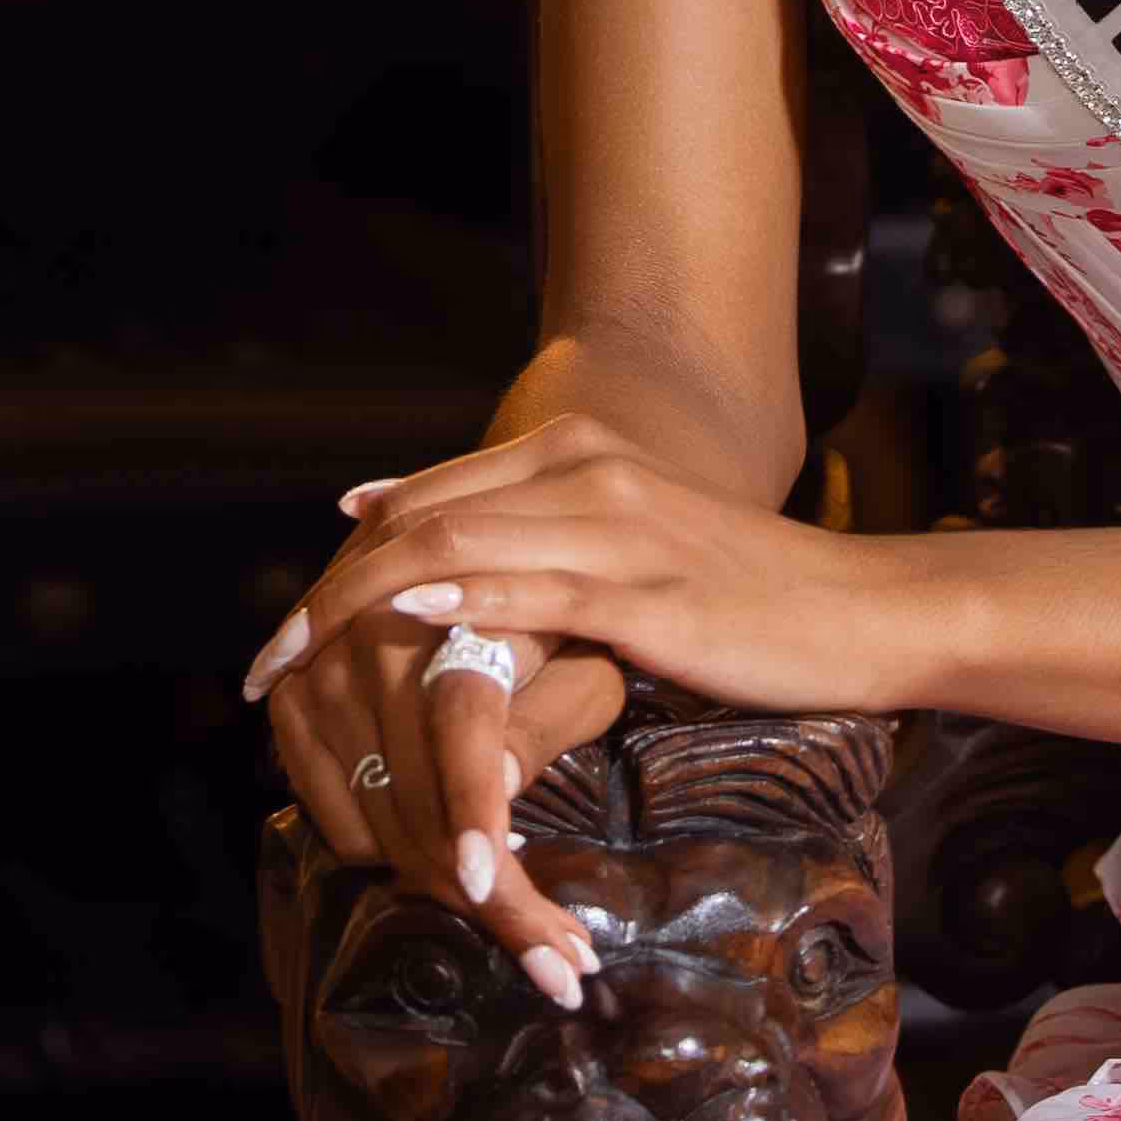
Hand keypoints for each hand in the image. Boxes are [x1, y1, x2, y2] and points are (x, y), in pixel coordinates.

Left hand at [245, 416, 945, 996]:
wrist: (858, 612)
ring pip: (453, 547)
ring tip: (292, 665)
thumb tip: (431, 566)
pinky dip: (454, 604)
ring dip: (355, 608)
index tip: (285, 623)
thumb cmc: (747, 601)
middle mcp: (585, 470)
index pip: (426, 497)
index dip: (343, 557)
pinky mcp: (647, 592)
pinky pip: (531, 590)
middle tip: (262, 662)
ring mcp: (616, 525)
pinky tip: (401, 624)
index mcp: (577, 455)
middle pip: (420, 518)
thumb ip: (541, 553)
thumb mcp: (632, 558)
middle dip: (326, 593)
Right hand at [255, 528, 628, 1002]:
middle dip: (493, 901)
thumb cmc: (550, 627)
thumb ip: (547, 721)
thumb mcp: (580, 666)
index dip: (476, 817)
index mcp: (455, 619)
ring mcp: (321, 675)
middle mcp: (372, 640)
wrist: (455, 566)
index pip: (461, 735)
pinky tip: (448, 853)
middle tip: (565, 964)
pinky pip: (336, 826)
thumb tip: (496, 794)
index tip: (492, 889)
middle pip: (420, 806)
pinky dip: (392, 857)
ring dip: (446, 889)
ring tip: (525, 922)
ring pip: (380, 831)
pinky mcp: (291, 707)